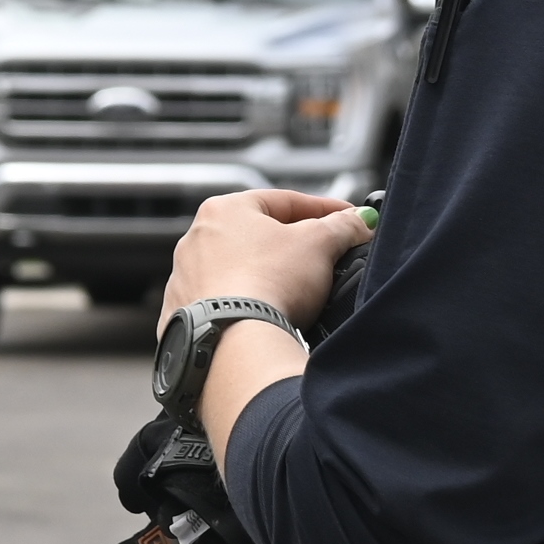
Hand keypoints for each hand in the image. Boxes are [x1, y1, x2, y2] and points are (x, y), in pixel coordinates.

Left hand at [159, 188, 368, 334]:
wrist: (235, 342)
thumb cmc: (270, 282)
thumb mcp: (320, 243)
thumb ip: (342, 226)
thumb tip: (359, 221)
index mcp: (224, 209)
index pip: (285, 201)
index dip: (324, 209)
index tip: (348, 218)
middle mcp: (197, 239)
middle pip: (260, 234)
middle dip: (295, 244)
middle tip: (327, 255)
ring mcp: (186, 278)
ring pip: (240, 269)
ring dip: (270, 275)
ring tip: (299, 292)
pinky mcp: (184, 315)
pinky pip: (225, 302)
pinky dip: (248, 304)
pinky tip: (268, 315)